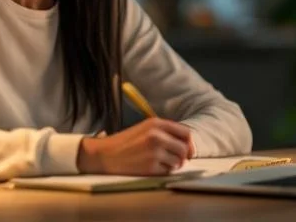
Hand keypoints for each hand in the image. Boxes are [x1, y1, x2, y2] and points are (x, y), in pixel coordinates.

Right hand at [77, 118, 192, 175]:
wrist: (105, 154)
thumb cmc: (125, 142)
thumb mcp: (145, 128)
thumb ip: (164, 132)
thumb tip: (186, 144)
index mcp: (156, 123)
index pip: (186, 133)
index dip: (190, 144)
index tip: (189, 151)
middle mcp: (157, 136)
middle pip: (185, 149)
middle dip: (183, 157)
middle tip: (177, 161)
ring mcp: (154, 152)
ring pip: (178, 162)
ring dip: (173, 165)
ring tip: (160, 163)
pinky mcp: (150, 166)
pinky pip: (167, 171)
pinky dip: (163, 171)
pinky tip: (152, 167)